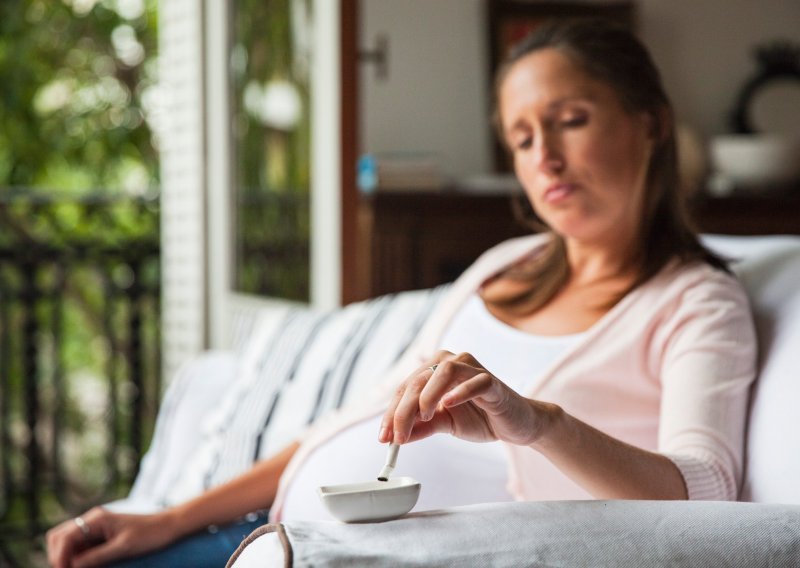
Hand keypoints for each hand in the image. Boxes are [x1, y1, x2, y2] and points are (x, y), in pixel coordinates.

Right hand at [46, 507, 175, 567]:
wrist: (169, 526)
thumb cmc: (150, 535)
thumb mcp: (122, 548)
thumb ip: (96, 557)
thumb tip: (71, 566)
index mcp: (96, 519)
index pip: (63, 538)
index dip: (59, 558)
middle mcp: (92, 520)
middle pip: (59, 537)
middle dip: (57, 556)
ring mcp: (95, 527)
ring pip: (67, 542)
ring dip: (66, 557)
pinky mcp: (100, 535)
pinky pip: (80, 546)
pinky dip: (76, 557)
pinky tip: (84, 567)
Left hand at [379, 351, 554, 446]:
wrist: (516, 425)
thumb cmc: (480, 417)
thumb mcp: (444, 424)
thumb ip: (421, 427)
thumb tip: (394, 438)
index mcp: (436, 369)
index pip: (406, 387)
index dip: (392, 413)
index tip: (384, 438)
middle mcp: (452, 361)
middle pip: (419, 379)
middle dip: (403, 410)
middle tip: (397, 437)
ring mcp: (473, 368)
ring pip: (442, 372)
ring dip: (427, 395)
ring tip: (422, 418)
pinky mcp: (492, 382)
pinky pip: (475, 381)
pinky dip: (459, 391)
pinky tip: (447, 404)